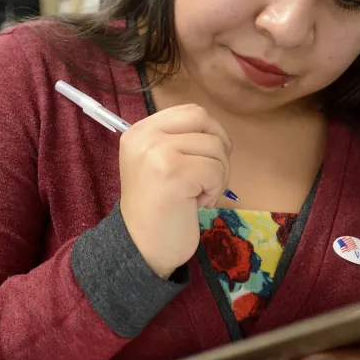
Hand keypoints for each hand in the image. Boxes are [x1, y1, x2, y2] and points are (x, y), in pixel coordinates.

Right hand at [119, 104, 232, 277]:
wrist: (143, 249)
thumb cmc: (159, 208)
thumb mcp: (160, 162)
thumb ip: (179, 140)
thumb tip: (216, 130)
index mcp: (140, 131)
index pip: (191, 111)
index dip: (210, 133)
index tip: (205, 160)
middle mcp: (144, 136)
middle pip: (205, 121)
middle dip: (219, 150)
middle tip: (208, 178)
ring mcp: (156, 153)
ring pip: (215, 147)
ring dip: (218, 175)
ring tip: (198, 195)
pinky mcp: (172, 173)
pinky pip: (215, 170)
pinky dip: (214, 190)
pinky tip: (196, 204)